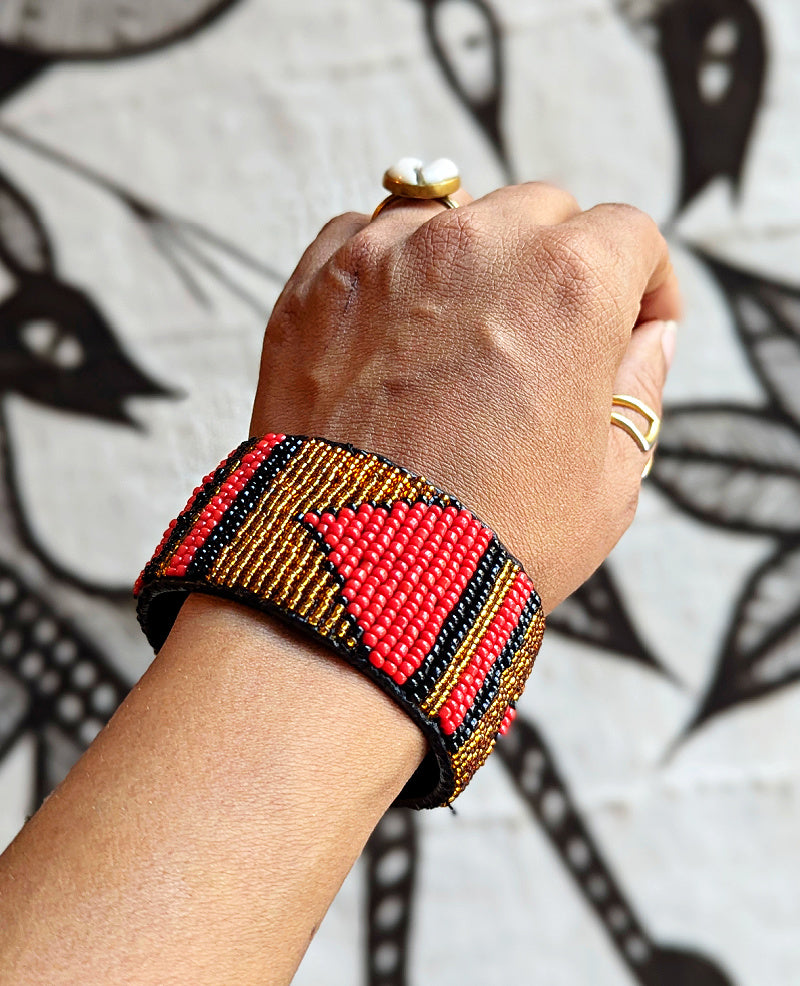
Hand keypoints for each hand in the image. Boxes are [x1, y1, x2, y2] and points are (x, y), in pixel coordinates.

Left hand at [250, 182, 680, 610]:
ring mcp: (385, 255)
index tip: (631, 328)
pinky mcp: (315, 284)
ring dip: (471, 259)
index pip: (628, 237)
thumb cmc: (496, 541)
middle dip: (558, 264)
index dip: (641, 286)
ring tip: (463, 337)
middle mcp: (476, 244)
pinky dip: (390, 271)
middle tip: (545, 340)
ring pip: (451, 214)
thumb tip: (650, 336)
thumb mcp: (612, 479)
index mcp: (569, 280)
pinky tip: (395, 335)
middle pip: (540, 213)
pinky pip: (365, 238)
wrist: (356, 580)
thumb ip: (640, 386)